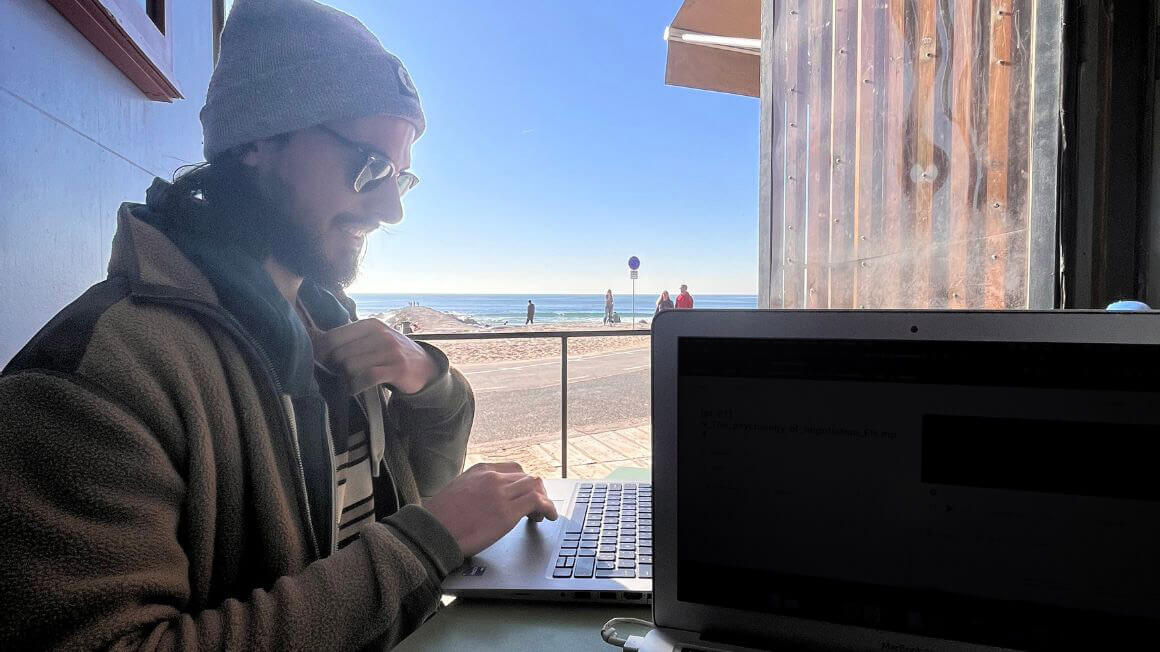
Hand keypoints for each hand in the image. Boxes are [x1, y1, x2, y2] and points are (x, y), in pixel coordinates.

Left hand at [311, 318, 436, 394]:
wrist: (424, 368)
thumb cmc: (390, 354)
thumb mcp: (371, 340)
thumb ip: (346, 338)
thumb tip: (310, 336)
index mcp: (370, 324)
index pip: (333, 337)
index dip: (322, 353)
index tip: (321, 364)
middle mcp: (380, 334)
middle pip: (340, 354)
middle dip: (335, 369)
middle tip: (337, 376)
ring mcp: (390, 350)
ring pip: (351, 367)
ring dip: (346, 379)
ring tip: (348, 382)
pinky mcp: (397, 368)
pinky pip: (366, 378)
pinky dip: (356, 387)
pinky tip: (355, 389)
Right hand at [423, 462, 557, 556]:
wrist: (430, 532)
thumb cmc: (437, 519)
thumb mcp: (456, 492)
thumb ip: (474, 491)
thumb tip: (484, 502)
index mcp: (479, 470)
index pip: (512, 469)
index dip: (522, 482)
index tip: (525, 492)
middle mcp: (492, 477)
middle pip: (526, 477)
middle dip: (534, 491)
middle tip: (536, 506)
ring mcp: (501, 493)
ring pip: (534, 486)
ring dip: (542, 499)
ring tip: (542, 514)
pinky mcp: (507, 512)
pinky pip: (538, 502)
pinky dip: (548, 508)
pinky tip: (549, 517)